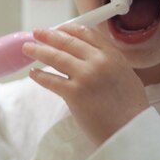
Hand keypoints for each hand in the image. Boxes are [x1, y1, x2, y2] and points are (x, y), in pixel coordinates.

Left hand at [22, 24, 148, 145]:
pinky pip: (51, 80)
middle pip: (67, 42)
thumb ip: (109, 62)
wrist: (131, 132)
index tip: (58, 28)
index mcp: (112, 55)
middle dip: (49, 36)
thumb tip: (90, 55)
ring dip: (38, 51)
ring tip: (27, 48)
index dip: (68, 29)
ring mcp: (85, 76)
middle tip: (37, 33)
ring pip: (56, 57)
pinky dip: (39, 75)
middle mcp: (98, 61)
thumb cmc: (130, 108)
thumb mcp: (126, 75)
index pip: (86, 33)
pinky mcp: (74, 93)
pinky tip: (33, 73)